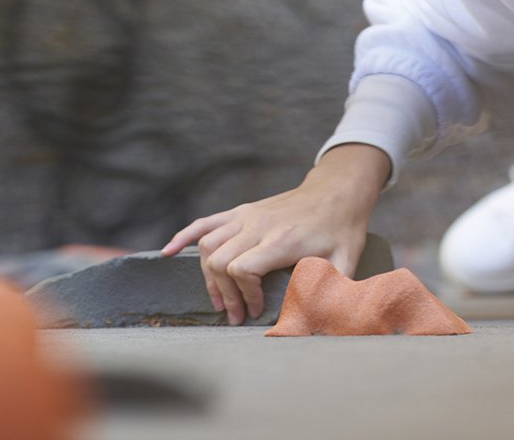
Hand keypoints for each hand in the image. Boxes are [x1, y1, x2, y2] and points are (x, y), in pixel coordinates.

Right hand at [162, 143, 389, 324]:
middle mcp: (257, 225)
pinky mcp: (240, 211)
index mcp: (280, 240)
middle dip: (225, 293)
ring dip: (208, 276)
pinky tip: (168, 252)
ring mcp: (245, 216)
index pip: (242, 268)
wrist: (336, 191)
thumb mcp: (345, 262)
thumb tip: (323, 323)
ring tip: (219, 301)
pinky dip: (184, 237)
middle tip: (236, 316)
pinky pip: (204, 223)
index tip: (255, 309)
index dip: (243, 294)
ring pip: (208, 245)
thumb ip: (334, 291)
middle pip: (220, 261)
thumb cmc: (342, 229)